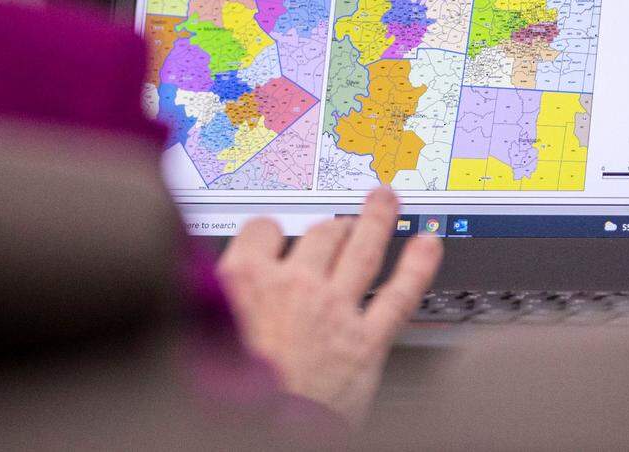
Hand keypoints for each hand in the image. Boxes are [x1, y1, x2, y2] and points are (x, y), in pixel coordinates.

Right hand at [217, 186, 441, 424]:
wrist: (255, 436)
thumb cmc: (223, 397)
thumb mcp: (199, 336)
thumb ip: (216, 300)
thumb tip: (210, 284)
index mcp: (244, 282)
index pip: (262, 231)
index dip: (272, 233)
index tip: (275, 235)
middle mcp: (294, 287)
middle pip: (319, 234)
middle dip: (330, 228)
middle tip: (338, 226)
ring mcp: (335, 311)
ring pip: (363, 248)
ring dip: (378, 218)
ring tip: (386, 200)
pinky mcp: (366, 343)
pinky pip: (399, 294)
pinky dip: (419, 267)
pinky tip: (429, 245)